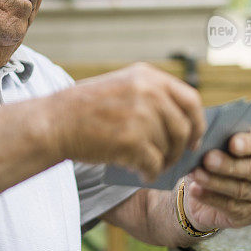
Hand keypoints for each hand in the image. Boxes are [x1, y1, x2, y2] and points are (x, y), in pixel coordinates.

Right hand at [48, 62, 205, 181]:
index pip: (191, 100)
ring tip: (150, 166)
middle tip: (175, 159)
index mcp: (147, 76)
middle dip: (182, 148)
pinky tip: (141, 173)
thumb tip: (182, 124)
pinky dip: (151, 173)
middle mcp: (148, 92)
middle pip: (184, 127)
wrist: (53, 123)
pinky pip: (155, 164)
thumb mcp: (120, 87)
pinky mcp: (132, 142)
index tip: (194, 138)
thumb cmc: (84, 109)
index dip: (197, 122)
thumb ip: (150, 97)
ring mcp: (141, 116)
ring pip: (170, 148)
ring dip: (164, 162)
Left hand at [184, 132, 250, 229]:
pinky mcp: (250, 214)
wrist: (203, 197)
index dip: (247, 145)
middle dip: (228, 165)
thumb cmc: (211, 166)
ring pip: (240, 190)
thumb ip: (215, 144)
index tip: (232, 143)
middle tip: (208, 159)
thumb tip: (203, 140)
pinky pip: (230, 206)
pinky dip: (210, 198)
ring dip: (216, 182)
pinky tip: (196, 190)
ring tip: (197, 175)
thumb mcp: (212, 151)